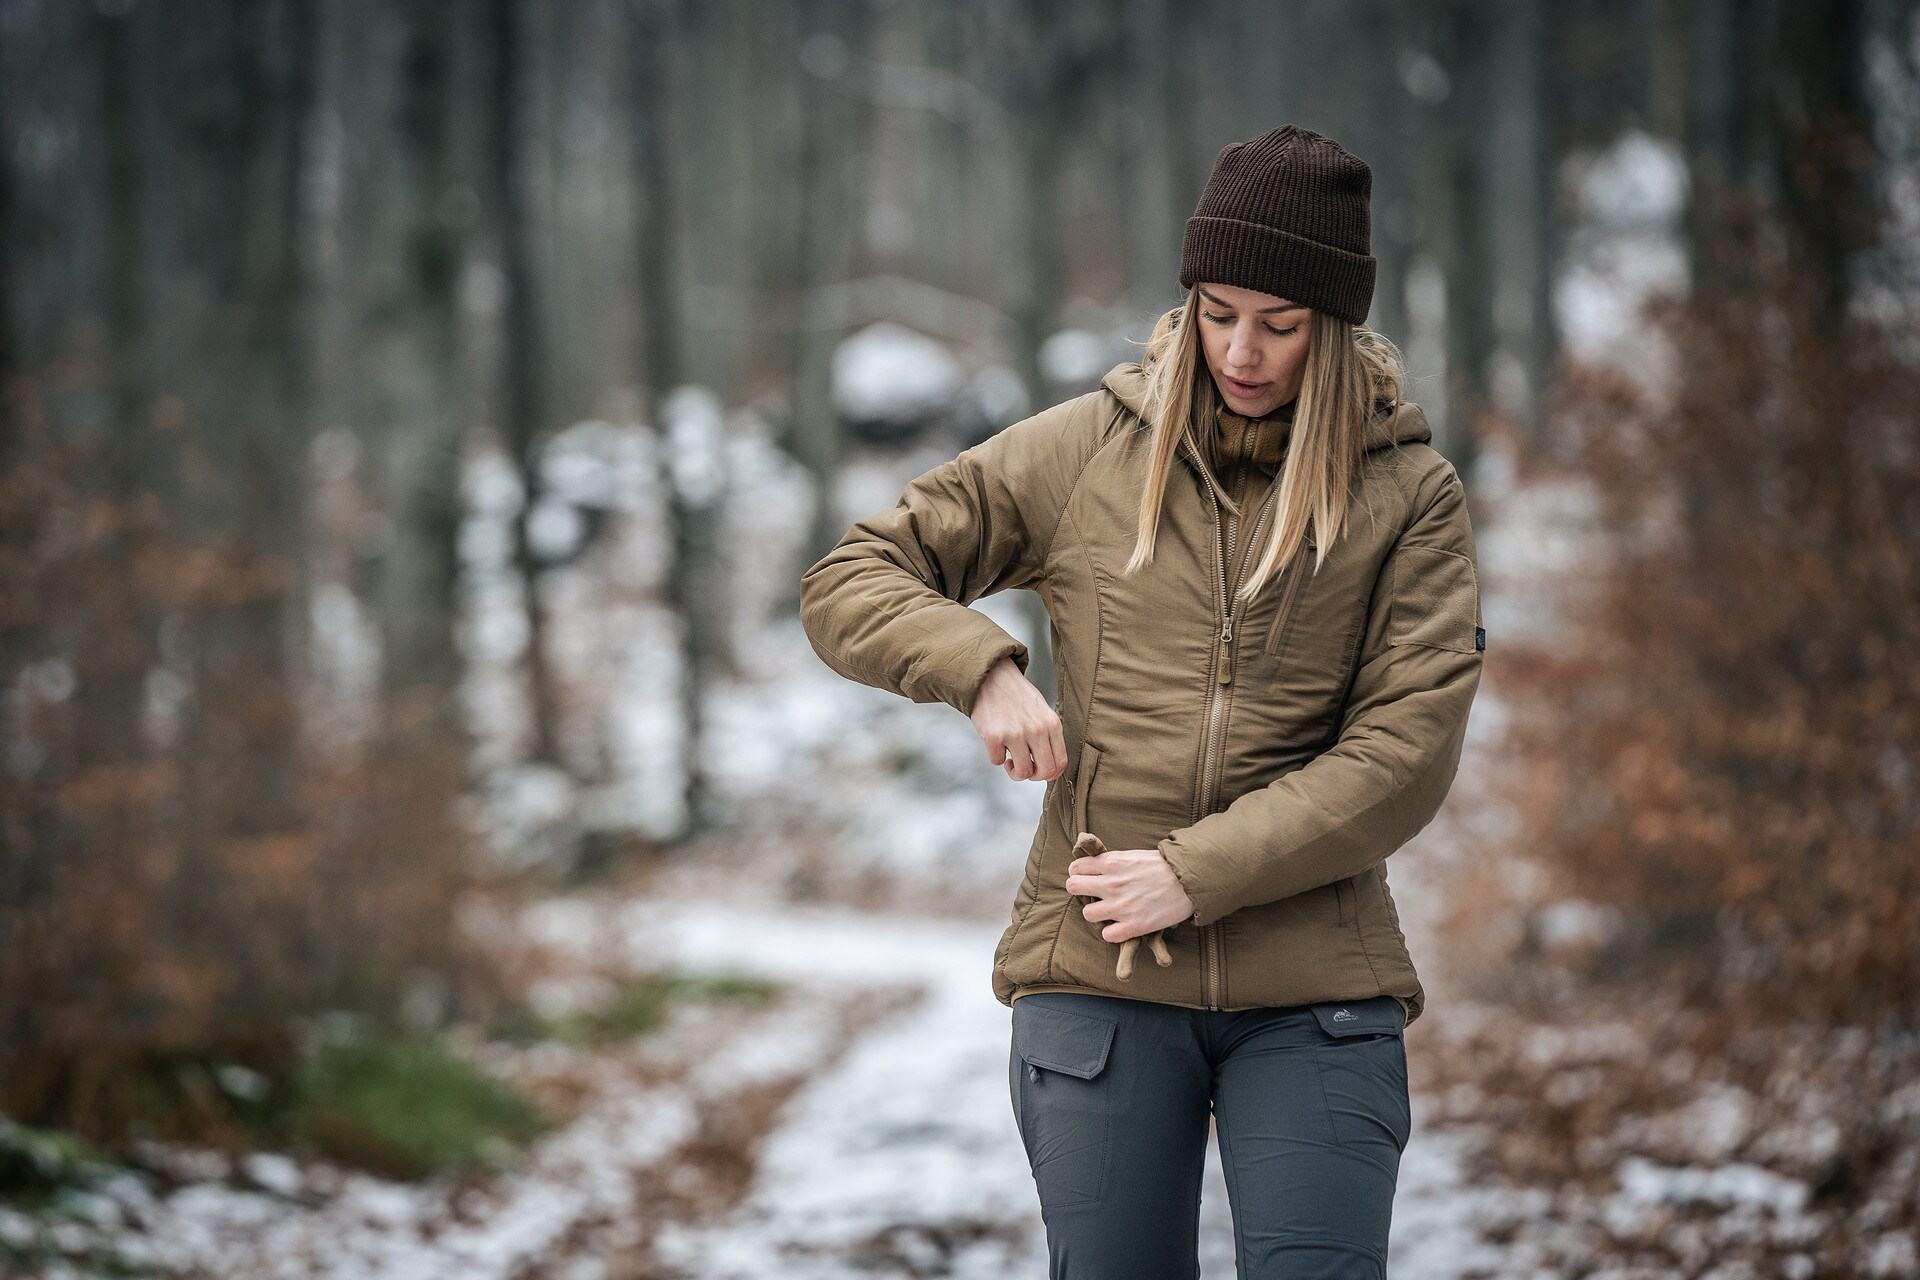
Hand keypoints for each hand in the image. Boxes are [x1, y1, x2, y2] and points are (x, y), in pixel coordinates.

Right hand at [969, 655, 1064, 781]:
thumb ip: (1048, 736)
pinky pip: (997, 761)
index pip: (1060, 763)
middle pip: (1044, 772)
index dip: (1050, 774)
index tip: (1040, 771)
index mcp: (1052, 724)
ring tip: (1010, 758)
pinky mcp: (994, 737)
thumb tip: (1048, 766)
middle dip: (1034, 776)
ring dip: (1014, 771)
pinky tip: (996, 742)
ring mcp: (1015, 734)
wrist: (992, 677)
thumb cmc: (1017, 696)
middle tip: (1025, 768)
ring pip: (1022, 772)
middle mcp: (1037, 730)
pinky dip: (996, 756)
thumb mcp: (1042, 712)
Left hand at [1066, 845, 1195, 943]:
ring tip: (1109, 911)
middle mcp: (1112, 884)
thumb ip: (1112, 862)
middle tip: (1093, 895)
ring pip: (1087, 914)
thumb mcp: (1134, 855)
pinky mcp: (1134, 926)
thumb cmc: (1164, 866)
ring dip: (1097, 913)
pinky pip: (1107, 935)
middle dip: (1080, 891)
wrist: (1191, 880)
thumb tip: (1095, 868)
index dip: (1079, 874)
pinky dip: (1113, 933)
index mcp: (1111, 863)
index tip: (1087, 878)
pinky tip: (1122, 926)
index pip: (1076, 868)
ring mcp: (1121, 906)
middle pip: (1073, 887)